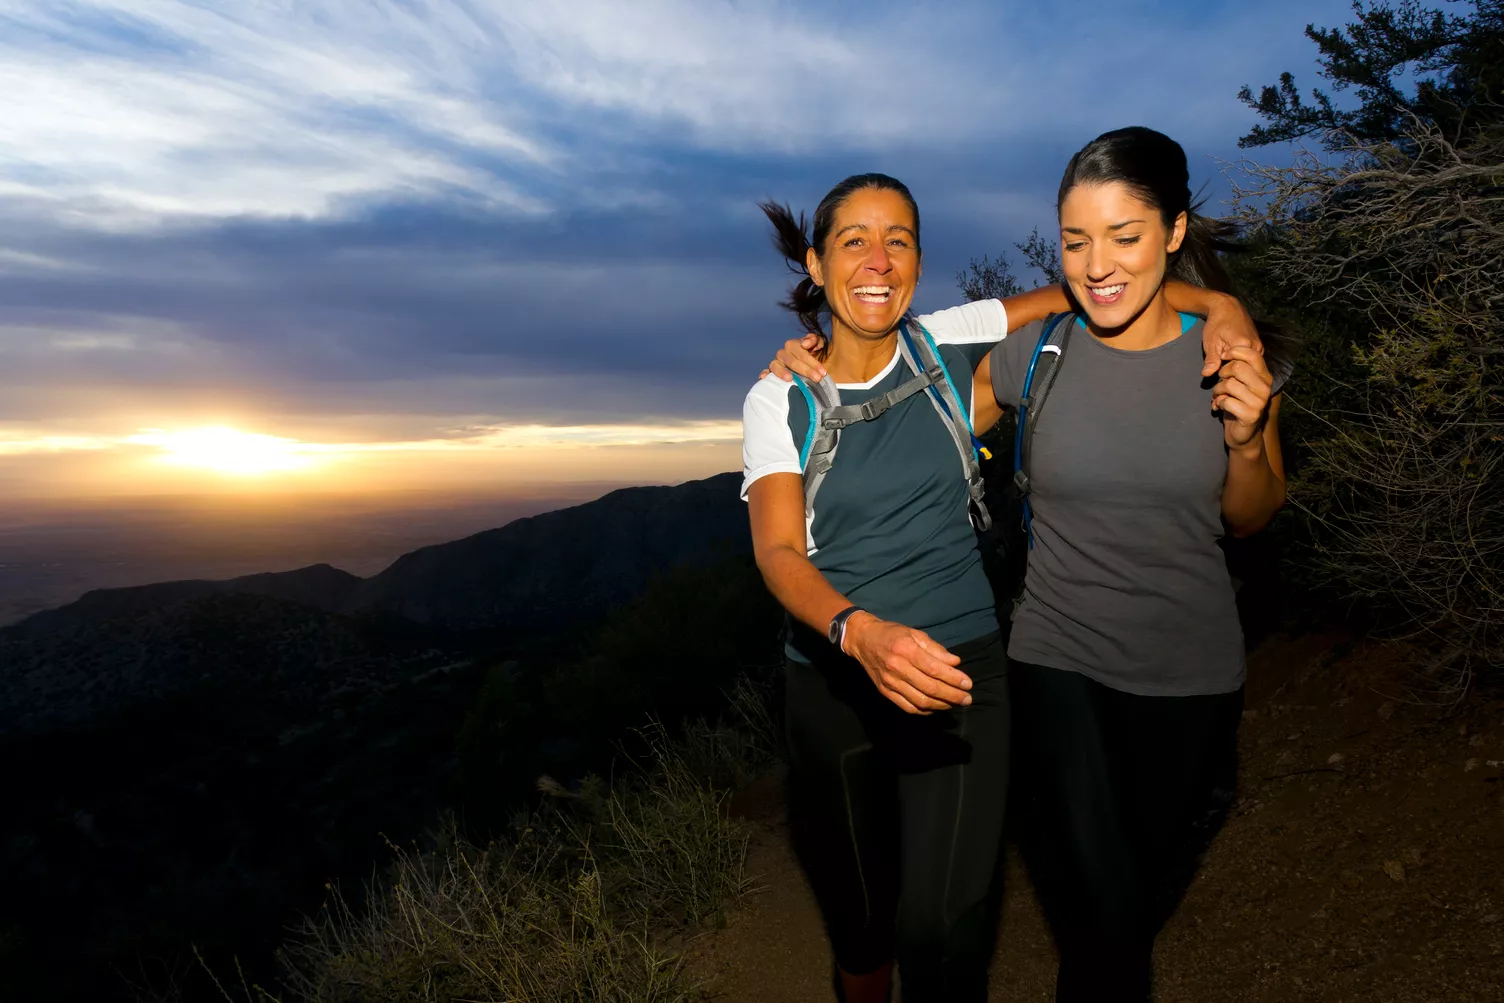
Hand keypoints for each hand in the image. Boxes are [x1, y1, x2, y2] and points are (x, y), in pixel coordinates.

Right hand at [760, 333, 827, 381]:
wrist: (808, 366)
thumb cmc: (813, 355)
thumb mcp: (818, 345)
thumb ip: (815, 340)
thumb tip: (805, 344)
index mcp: (793, 345)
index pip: (801, 352)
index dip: (812, 362)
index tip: (822, 372)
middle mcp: (783, 353)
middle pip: (791, 360)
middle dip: (805, 370)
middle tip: (816, 378)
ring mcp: (776, 362)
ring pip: (776, 365)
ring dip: (782, 372)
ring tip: (789, 379)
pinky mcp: (771, 372)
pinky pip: (766, 371)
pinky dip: (765, 373)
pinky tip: (764, 378)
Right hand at [841, 612, 972, 714]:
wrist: (863, 640)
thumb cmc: (892, 633)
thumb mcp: (915, 633)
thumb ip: (935, 649)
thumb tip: (955, 662)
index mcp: (906, 649)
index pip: (934, 669)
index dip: (953, 678)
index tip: (968, 684)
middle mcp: (897, 667)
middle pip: (929, 688)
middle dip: (952, 695)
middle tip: (967, 699)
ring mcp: (890, 682)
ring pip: (920, 701)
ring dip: (941, 705)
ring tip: (955, 703)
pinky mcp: (885, 692)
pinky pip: (908, 707)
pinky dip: (925, 710)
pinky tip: (936, 706)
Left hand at [1199, 295, 1262, 401]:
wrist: (1228, 308)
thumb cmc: (1217, 323)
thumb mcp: (1211, 342)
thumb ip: (1211, 359)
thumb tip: (1206, 375)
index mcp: (1245, 345)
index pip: (1237, 370)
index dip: (1226, 374)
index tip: (1218, 371)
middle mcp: (1256, 347)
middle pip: (1245, 368)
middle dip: (1233, 372)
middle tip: (1221, 368)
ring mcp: (1260, 347)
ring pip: (1249, 365)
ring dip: (1238, 367)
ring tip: (1226, 363)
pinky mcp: (1259, 347)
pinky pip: (1252, 361)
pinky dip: (1242, 363)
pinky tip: (1233, 361)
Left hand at [1212, 345, 1274, 449]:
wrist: (1242, 433)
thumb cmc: (1237, 403)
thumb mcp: (1239, 383)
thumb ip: (1236, 368)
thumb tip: (1224, 353)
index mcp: (1265, 376)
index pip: (1253, 354)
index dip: (1234, 352)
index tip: (1223, 356)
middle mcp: (1265, 387)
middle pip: (1238, 367)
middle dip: (1222, 373)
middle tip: (1220, 382)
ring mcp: (1260, 402)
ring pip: (1229, 385)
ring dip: (1218, 390)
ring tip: (1218, 396)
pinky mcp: (1251, 415)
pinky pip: (1226, 401)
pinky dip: (1219, 403)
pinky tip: (1220, 407)